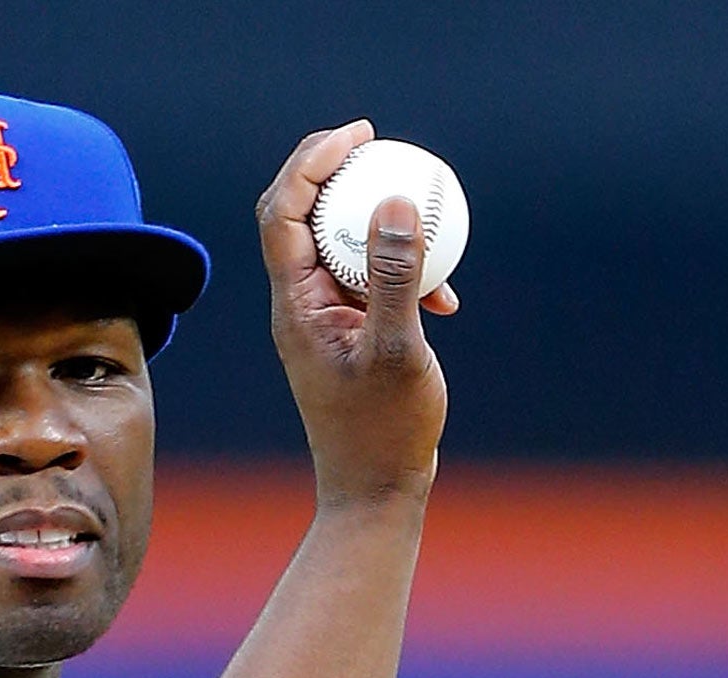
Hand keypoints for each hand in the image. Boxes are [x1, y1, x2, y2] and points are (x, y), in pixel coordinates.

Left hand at [257, 121, 453, 505]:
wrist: (374, 490)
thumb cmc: (382, 430)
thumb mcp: (397, 348)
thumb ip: (393, 277)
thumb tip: (392, 201)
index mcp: (294, 304)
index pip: (282, 212)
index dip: (311, 162)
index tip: (359, 136)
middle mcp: (298, 306)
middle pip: (300, 217)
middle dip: (333, 173)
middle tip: (378, 144)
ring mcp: (322, 321)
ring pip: (338, 248)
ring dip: (376, 224)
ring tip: (423, 209)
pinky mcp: (349, 336)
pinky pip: (368, 284)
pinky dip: (401, 275)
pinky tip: (445, 295)